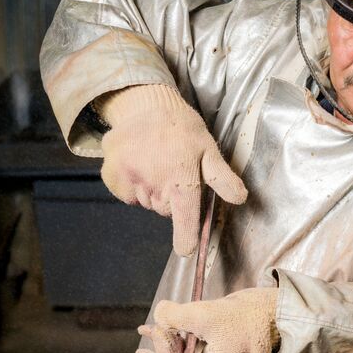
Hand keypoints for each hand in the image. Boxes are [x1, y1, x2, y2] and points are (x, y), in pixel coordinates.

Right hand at [98, 85, 246, 255]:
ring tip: (156, 163)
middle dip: (170, 198)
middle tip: (173, 171)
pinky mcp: (111, 176)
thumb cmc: (182, 129)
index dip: (185, 238)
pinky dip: (132, 184)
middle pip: (163, 210)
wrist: (144, 103)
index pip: (183, 220)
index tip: (186, 249)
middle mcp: (153, 184)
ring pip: (144, 201)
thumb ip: (222, 178)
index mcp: (180, 180)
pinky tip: (139, 164)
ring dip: (151, 189)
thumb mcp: (208, 150)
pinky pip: (126, 193)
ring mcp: (129, 180)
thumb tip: (240, 199)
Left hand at [135, 288, 279, 352]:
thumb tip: (159, 316)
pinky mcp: (210, 345)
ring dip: (161, 350)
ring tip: (147, 333)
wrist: (276, 312)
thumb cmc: (251, 320)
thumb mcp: (210, 315)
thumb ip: (179, 316)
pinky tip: (155, 328)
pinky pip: (184, 348)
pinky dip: (169, 339)